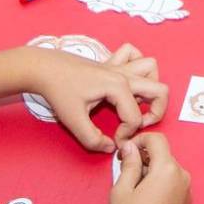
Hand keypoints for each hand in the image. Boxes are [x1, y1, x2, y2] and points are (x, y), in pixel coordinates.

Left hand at [19, 42, 167, 150]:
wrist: (43, 68)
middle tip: (137, 125)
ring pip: (151, 67)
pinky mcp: (110, 62)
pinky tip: (127, 80)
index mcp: (118, 87)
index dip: (126, 134)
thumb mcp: (73, 121)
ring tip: (137, 103)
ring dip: (151, 86)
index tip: (112, 140)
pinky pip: (133, 55)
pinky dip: (137, 65)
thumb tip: (110, 148)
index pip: (135, 118)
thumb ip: (93, 140)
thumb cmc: (58, 91)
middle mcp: (124, 75)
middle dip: (155, 113)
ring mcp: (119, 66)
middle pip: (160, 91)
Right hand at [110, 133, 191, 203]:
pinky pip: (174, 186)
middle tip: (125, 172)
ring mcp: (188, 192)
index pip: (157, 139)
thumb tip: (130, 147)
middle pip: (163, 156)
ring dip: (152, 173)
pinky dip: (161, 186)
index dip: (139, 140)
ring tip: (135, 193)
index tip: (126, 150)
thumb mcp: (122, 190)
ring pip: (168, 171)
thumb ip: (129, 163)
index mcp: (168, 169)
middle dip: (145, 158)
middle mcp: (183, 177)